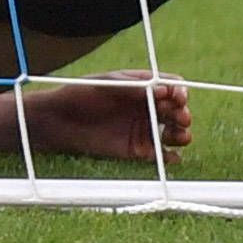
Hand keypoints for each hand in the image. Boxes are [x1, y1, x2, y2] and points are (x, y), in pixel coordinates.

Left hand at [0, 70, 192, 162]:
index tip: (179, 97)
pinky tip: (169, 157)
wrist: (59, 120)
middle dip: (183, 113)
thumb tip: (164, 89)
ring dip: (181, 135)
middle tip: (181, 117)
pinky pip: (161, 155)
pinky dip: (169, 158)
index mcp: (142, 86)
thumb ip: (135, 88)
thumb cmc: (81, 94)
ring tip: (178, 137)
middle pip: (177, 110)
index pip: (171, 86)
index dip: (179, 91)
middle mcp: (147, 106)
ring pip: (174, 133)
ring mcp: (144, 128)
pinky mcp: (137, 150)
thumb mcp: (108, 84)